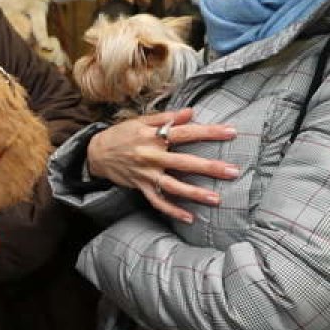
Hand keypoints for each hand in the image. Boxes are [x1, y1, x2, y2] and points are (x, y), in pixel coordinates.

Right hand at [87, 108, 238, 222]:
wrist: (96, 152)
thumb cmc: (122, 134)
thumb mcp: (141, 120)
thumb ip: (166, 117)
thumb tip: (191, 112)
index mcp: (153, 136)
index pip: (185, 132)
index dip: (209, 132)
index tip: (231, 132)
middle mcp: (151, 155)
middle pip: (184, 162)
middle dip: (209, 167)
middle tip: (232, 171)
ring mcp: (146, 174)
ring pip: (173, 186)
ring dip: (195, 193)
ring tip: (216, 199)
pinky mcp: (141, 187)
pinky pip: (158, 202)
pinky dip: (173, 211)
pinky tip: (190, 217)